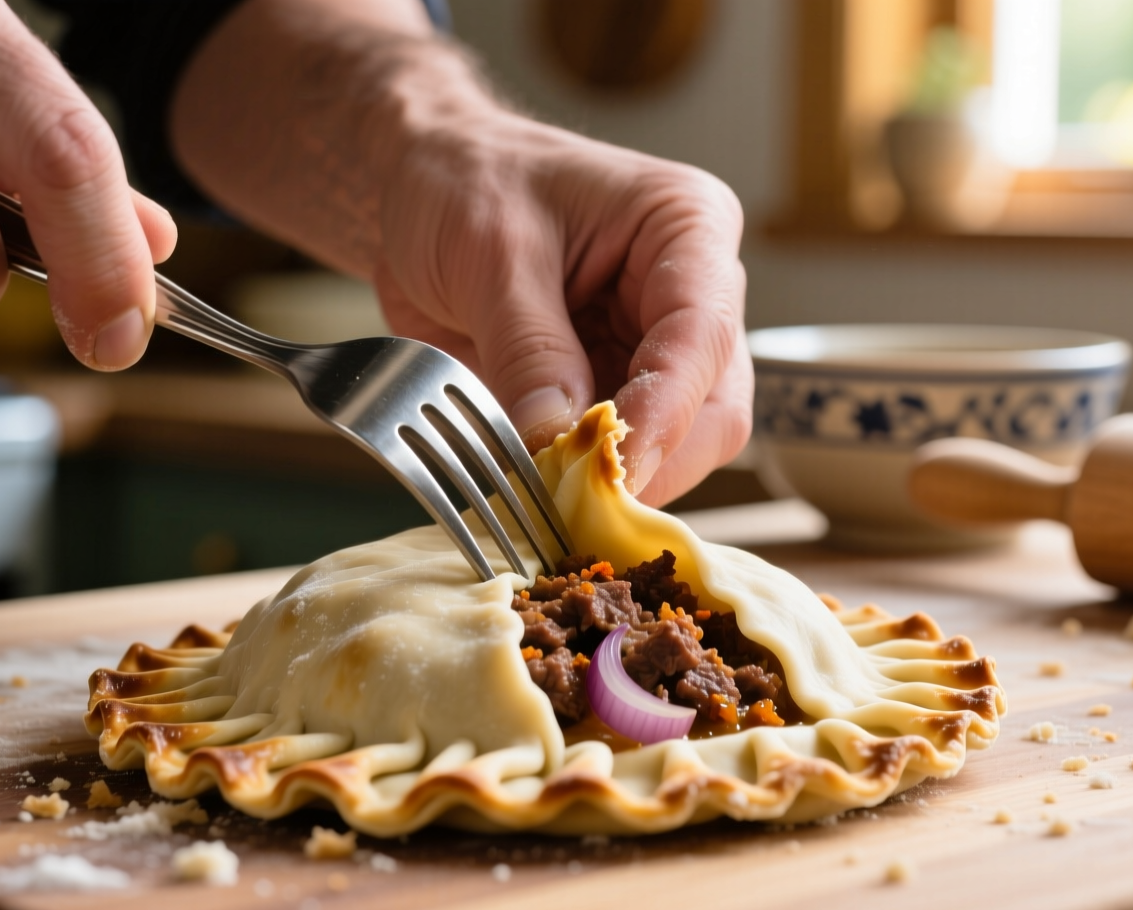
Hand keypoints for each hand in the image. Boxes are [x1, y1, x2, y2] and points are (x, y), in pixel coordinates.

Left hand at [372, 115, 751, 505]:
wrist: (420, 185)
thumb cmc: (466, 183)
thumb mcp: (491, 252)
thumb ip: (528, 349)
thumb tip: (554, 442)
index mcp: (688, 228)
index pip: (704, 335)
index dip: (666, 411)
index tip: (615, 467)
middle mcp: (693, 295)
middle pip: (712, 410)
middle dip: (649, 462)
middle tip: (574, 503)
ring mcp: (656, 350)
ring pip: (674, 448)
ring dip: (614, 483)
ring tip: (546, 498)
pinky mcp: (614, 391)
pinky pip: (618, 457)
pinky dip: (582, 483)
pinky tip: (537, 489)